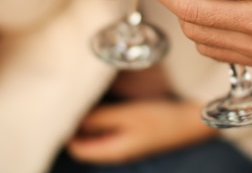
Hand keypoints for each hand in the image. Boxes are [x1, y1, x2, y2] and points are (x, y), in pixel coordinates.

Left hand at [67, 100, 216, 163]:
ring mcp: (122, 143)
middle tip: (68, 101)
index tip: (61, 110)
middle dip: (75, 125)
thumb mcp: (129, 115)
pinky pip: (107, 129)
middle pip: (84, 143)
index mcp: (112, 151)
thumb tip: (73, 118)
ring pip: (95, 135)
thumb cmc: (161, 119)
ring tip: (82, 99)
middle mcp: (114, 151)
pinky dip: (101, 118)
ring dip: (88, 120)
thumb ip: (101, 118)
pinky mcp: (130, 135)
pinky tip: (101, 102)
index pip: (77, 149)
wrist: (190, 122)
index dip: (65, 132)